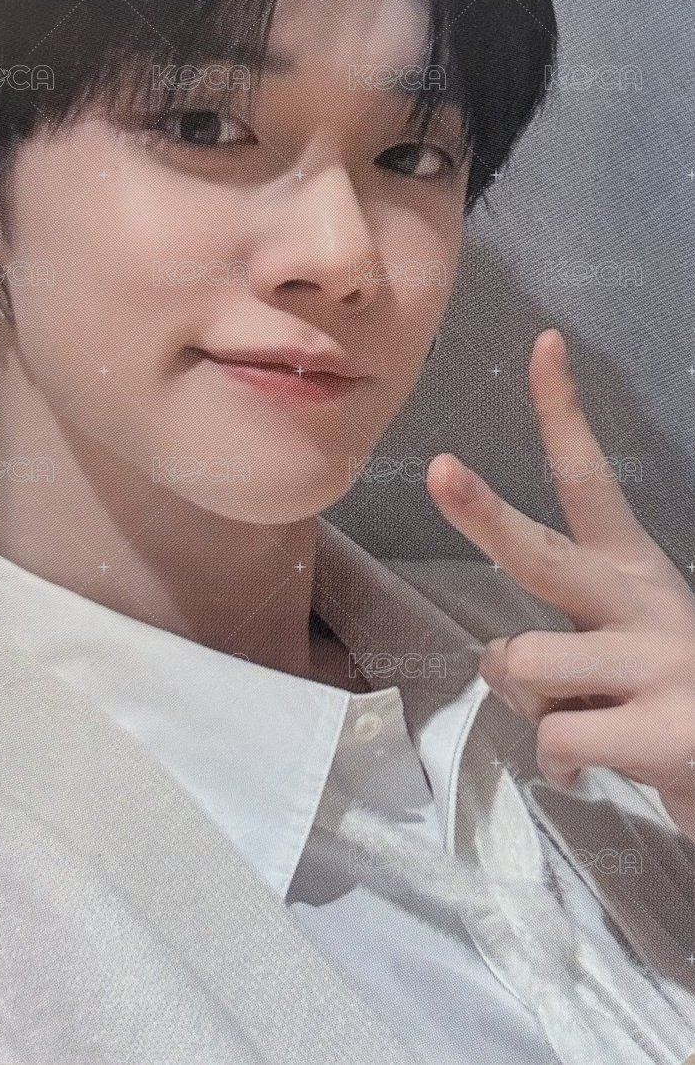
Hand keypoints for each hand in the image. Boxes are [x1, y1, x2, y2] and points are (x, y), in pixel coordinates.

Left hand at [425, 328, 694, 841]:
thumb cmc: (669, 702)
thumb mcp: (620, 654)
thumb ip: (556, 643)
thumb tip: (496, 665)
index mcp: (635, 570)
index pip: (590, 480)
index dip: (563, 411)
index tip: (544, 344)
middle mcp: (643, 603)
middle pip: (541, 553)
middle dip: (482, 513)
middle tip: (441, 469)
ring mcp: (655, 664)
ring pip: (524, 662)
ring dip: (529, 701)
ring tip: (581, 717)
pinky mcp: (661, 730)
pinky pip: (553, 737)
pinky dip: (557, 762)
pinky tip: (592, 766)